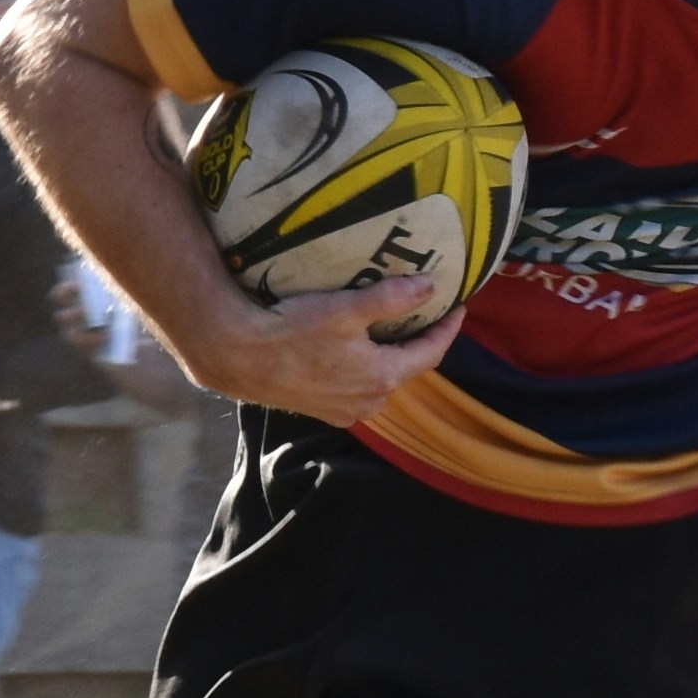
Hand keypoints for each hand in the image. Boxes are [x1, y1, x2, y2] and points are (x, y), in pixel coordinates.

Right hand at [166, 268, 448, 427]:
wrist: (239, 357)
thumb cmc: (292, 331)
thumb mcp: (345, 309)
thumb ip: (391, 299)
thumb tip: (430, 286)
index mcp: (382, 377)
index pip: (431, 353)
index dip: (447, 328)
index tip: (458, 307)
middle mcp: (370, 402)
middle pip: (406, 367)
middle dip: (417, 342)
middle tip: (424, 314)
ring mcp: (345, 410)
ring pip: (380, 379)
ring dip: (389, 356)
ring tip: (390, 329)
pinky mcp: (323, 411)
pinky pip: (356, 389)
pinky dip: (364, 369)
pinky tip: (354, 351)